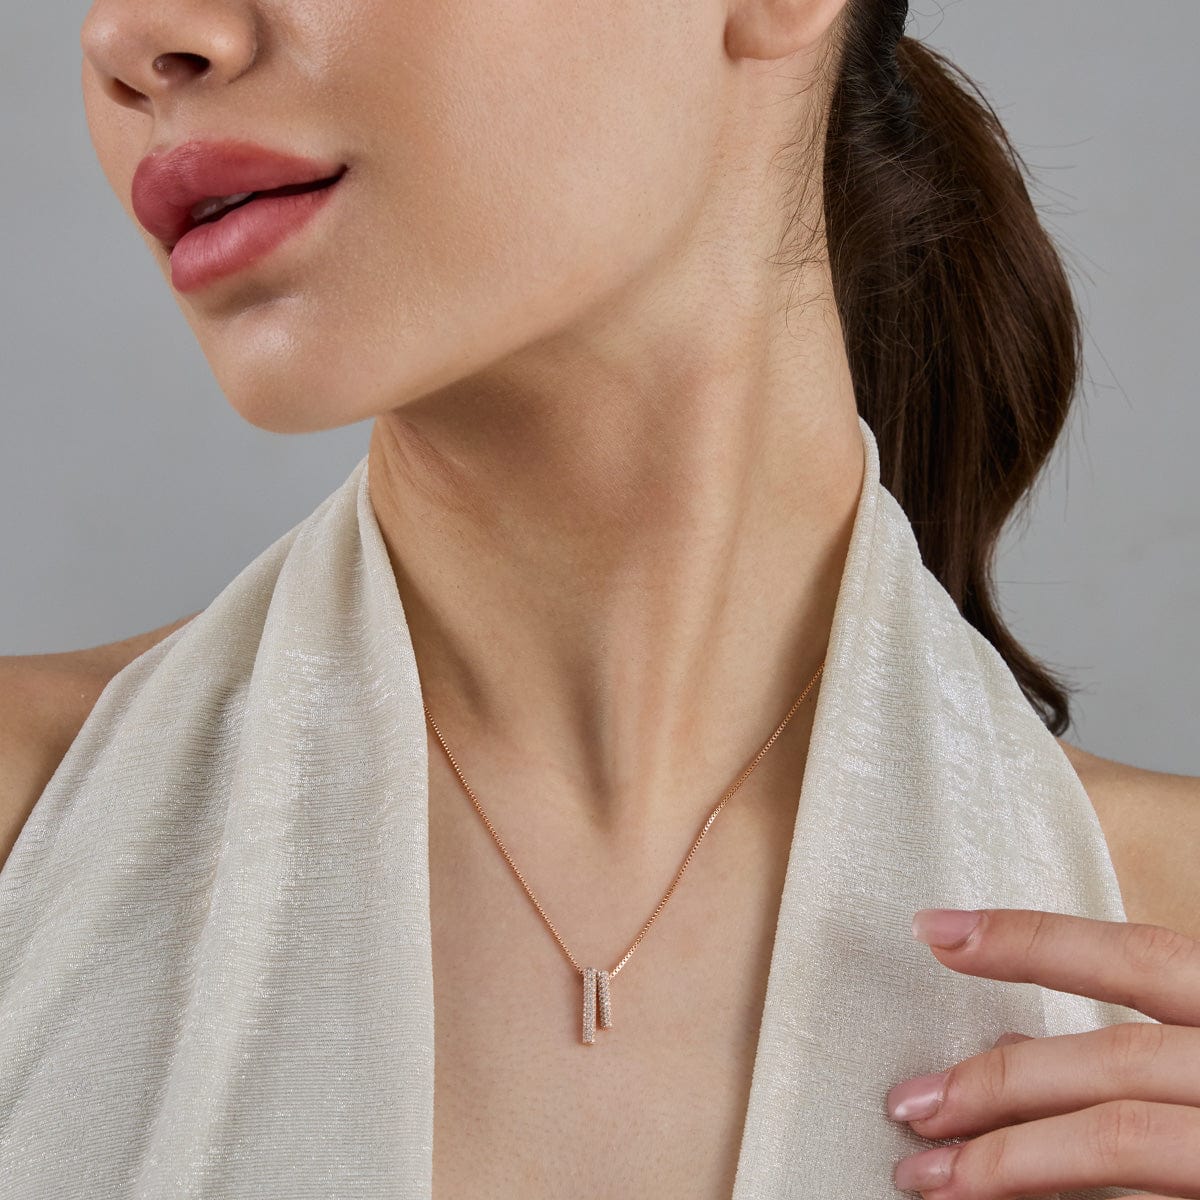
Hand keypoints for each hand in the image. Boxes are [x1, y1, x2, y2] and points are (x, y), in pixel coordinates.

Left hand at [884, 907, 1199, 1197]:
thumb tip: (1006, 1044)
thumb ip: (1124, 1054)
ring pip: (1119, 1136)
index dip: (1033, 938)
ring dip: (1008, 1156)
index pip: (1138, 956)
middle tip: (909, 1102)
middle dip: (999, 1078)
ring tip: (927, 1176)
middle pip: (1116, 1057)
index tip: (931, 929)